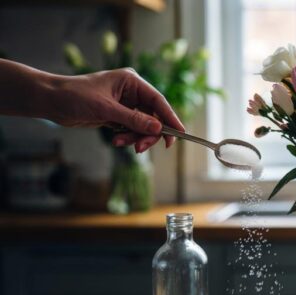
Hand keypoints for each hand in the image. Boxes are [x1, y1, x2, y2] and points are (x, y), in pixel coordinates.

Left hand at [49, 68, 184, 152]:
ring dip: (136, 137)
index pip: (158, 101)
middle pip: (154, 116)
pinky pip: (132, 129)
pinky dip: (128, 137)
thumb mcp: (106, 109)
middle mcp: (131, 92)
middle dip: (149, 133)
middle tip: (142, 148)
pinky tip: (117, 141)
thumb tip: (158, 128)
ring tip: (122, 143)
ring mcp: (125, 104)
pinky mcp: (118, 115)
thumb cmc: (75, 96)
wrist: (51, 101)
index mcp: (132, 81)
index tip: (179, 134)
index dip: (170, 118)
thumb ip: (134, 119)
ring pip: (143, 125)